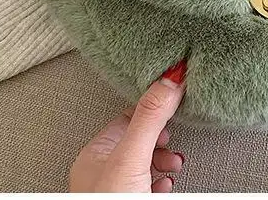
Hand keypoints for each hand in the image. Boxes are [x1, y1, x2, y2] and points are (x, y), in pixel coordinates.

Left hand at [69, 61, 186, 192]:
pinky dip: (161, 180)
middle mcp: (100, 171)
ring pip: (144, 163)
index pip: (127, 118)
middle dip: (161, 140)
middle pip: (138, 141)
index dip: (152, 112)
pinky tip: (166, 183)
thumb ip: (150, 117)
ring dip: (164, 161)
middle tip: (173, 143)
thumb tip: (169, 79)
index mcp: (94, 153)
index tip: (173, 103)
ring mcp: (114, 189)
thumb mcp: (132, 155)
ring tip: (173, 166)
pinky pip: (147, 184)